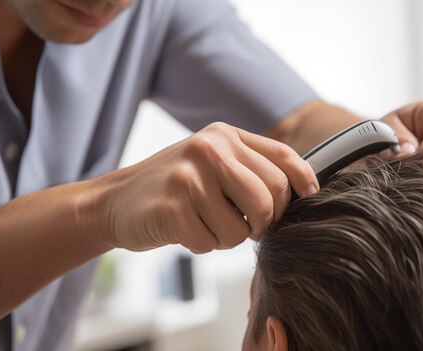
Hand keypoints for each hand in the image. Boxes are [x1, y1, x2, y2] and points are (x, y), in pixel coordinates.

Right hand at [86, 122, 318, 252]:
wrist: (113, 200)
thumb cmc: (174, 186)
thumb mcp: (212, 162)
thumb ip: (250, 167)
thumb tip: (300, 189)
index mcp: (225, 136)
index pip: (282, 157)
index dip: (303, 180)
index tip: (309, 196)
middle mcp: (210, 149)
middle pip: (270, 198)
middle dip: (264, 222)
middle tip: (248, 225)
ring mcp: (189, 176)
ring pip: (243, 228)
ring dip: (229, 238)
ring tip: (206, 223)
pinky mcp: (172, 208)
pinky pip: (212, 243)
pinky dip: (203, 245)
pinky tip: (184, 229)